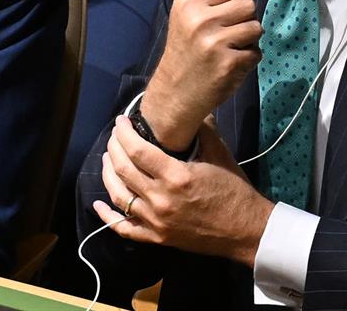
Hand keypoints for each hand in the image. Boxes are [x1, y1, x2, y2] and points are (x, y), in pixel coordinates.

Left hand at [93, 116, 273, 267]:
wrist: (247, 231)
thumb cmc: (234, 190)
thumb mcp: (219, 154)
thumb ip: (201, 129)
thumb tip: (189, 108)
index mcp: (176, 176)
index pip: (137, 150)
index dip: (124, 133)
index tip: (120, 122)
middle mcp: (161, 199)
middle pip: (123, 170)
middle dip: (113, 148)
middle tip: (114, 136)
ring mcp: (156, 221)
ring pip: (119, 195)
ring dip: (108, 174)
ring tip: (107, 158)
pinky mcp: (157, 238)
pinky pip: (125, 228)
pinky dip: (108, 216)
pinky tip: (98, 204)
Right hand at [142, 0, 261, 149]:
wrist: (176, 90)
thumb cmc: (186, 46)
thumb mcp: (187, 11)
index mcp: (189, 1)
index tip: (231, 9)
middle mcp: (199, 18)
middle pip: (249, 3)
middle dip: (246, 17)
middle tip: (230, 31)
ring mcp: (213, 42)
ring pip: (256, 27)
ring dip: (249, 39)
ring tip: (231, 47)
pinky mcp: (227, 64)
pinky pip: (256, 52)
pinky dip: (248, 59)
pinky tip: (231, 63)